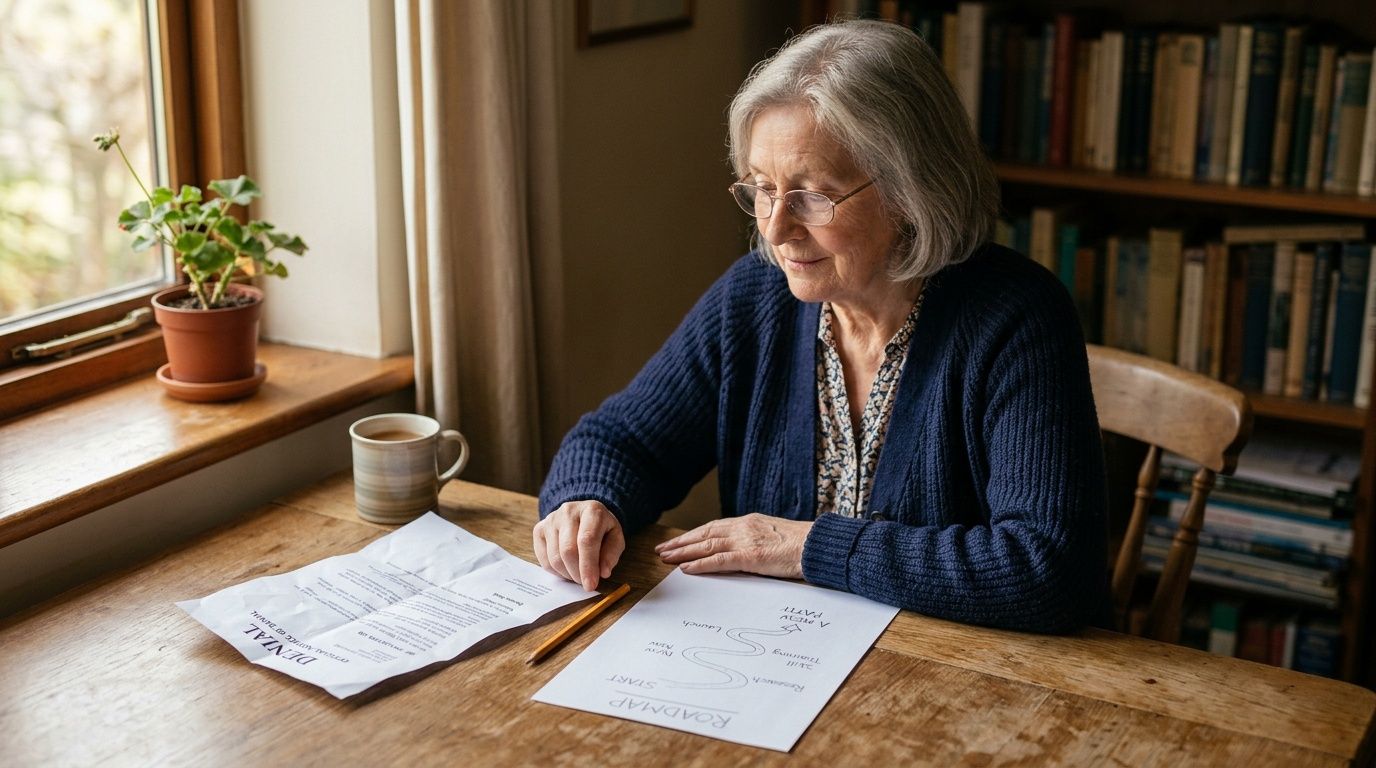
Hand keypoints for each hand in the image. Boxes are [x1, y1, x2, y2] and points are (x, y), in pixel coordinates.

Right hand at [533, 500, 624, 591]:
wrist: (583, 515)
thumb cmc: (601, 529)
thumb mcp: (615, 538)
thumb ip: (612, 554)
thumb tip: (603, 572)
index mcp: (592, 510)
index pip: (587, 540)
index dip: (588, 566)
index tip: (590, 585)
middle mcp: (568, 511)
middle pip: (568, 550)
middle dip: (577, 573)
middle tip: (585, 583)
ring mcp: (551, 519)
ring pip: (554, 557)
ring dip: (567, 574)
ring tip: (578, 574)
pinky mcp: (539, 529)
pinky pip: (544, 559)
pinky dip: (556, 571)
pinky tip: (567, 568)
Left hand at [654, 514, 810, 578]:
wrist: (818, 545)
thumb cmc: (802, 545)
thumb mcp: (774, 537)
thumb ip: (756, 541)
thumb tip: (744, 552)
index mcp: (749, 522)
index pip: (713, 527)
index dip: (693, 535)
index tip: (678, 541)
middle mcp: (743, 528)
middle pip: (704, 534)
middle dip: (681, 542)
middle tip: (662, 550)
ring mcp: (746, 541)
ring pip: (706, 545)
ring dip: (683, 553)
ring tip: (666, 559)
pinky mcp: (750, 556)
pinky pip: (719, 560)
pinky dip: (700, 564)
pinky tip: (686, 568)